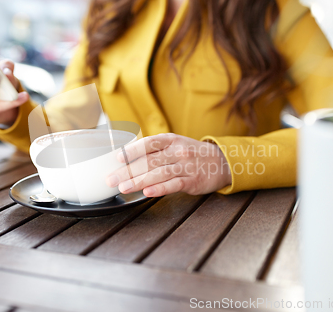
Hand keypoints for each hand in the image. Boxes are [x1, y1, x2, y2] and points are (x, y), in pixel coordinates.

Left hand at [106, 133, 231, 196]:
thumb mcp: (175, 144)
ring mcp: (185, 166)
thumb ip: (155, 150)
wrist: (221, 162)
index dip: (132, 150)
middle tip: (111, 179)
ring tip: (123, 188)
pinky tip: (147, 193)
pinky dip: (159, 189)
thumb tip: (126, 158)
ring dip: (139, 181)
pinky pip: (173, 185)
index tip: (118, 158)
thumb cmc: (191, 154)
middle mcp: (177, 151)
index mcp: (170, 140)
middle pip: (149, 161)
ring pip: (159, 174)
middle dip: (127, 171)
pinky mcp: (192, 181)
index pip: (149, 143)